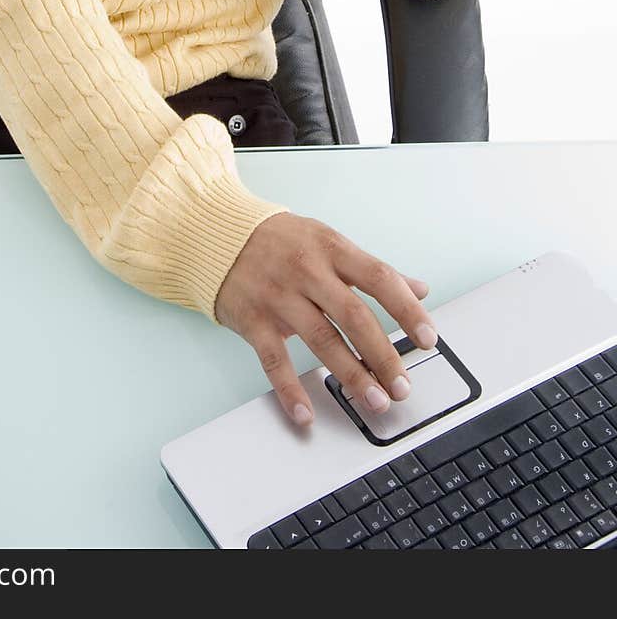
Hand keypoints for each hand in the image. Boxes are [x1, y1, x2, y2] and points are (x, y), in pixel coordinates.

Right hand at [213, 211, 436, 427]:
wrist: (219, 234)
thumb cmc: (281, 240)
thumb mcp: (329, 242)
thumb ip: (372, 269)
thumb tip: (420, 288)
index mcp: (331, 248)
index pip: (380, 278)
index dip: (408, 310)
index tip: (428, 338)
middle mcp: (307, 270)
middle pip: (354, 315)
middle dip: (383, 354)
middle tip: (402, 386)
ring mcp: (278, 295)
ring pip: (321, 340)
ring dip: (351, 375)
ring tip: (375, 401)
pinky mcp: (253, 319)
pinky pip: (274, 360)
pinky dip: (290, 390)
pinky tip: (306, 414)